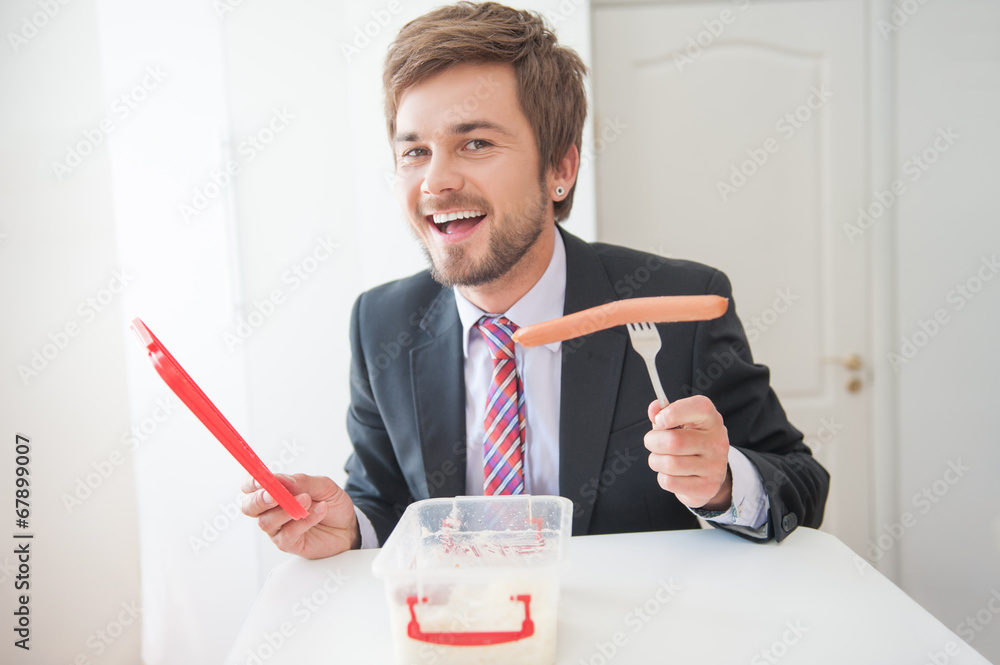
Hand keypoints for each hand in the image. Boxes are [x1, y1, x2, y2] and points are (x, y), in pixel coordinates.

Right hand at [240, 473, 359, 558]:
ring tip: (308, 500)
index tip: (261, 479)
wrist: (348, 525)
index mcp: (274, 492)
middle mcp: (271, 511)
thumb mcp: (322, 485)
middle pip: (249, 507)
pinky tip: (318, 511)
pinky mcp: (288, 544)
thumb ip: (301, 481)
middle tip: (275, 494)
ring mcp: (278, 529)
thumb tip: (280, 479)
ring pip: (267, 522)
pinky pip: (288, 533)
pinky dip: (304, 521)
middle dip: (259, 499)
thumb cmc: (331, 503)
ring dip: (287, 509)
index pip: (250, 486)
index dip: (250, 482)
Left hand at [644, 396, 732, 510]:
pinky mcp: (707, 487)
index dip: (674, 412)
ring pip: (669, 464)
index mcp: (711, 420)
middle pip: (673, 441)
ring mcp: (715, 466)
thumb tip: (654, 409)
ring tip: (662, 459)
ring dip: (655, 461)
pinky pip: (670, 482)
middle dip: (652, 442)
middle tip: (652, 442)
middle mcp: (717, 442)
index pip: (699, 407)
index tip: (659, 419)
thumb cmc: (690, 442)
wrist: (709, 474)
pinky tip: (672, 474)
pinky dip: (663, 478)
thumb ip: (664, 413)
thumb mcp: (680, 423)